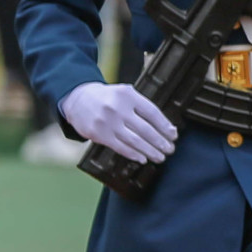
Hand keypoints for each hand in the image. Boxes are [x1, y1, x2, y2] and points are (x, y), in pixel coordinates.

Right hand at [61, 81, 176, 164]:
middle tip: (170, 149)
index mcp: (127, 95)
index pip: (152, 113)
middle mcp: (118, 108)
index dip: (165, 126)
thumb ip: (142, 107)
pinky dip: (134, 155)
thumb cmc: (107, 98)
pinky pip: (120, 147)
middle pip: (145, 129)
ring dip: (150, 151)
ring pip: (134, 141)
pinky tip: (143, 158)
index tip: (173, 135)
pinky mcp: (99, 134)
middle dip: (160, 142)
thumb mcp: (125, 93)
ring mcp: (107, 122)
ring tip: (160, 157)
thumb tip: (166, 127)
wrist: (78, 99)